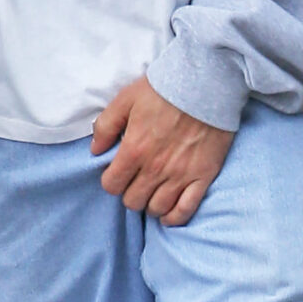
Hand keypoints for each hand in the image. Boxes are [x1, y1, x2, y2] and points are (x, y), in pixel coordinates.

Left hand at [91, 76, 232, 223]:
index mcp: (134, 150)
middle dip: (130, 193)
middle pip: (133, 201)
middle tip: (137, 181)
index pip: (112, 185)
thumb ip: (106, 126)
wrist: (207, 84)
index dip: (112, 181)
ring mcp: (180, 175)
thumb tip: (95, 150)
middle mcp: (155, 168)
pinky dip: (174, 217)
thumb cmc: (165, 89)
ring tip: (153, 193)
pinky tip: (169, 212)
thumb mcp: (126, 99)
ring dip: (150, 204)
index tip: (118, 173)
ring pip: (157, 208)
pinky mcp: (203, 176)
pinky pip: (185, 210)